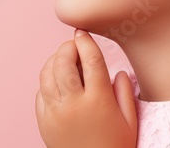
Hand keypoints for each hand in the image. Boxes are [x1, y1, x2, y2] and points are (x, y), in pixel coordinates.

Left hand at [35, 30, 137, 147]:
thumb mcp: (130, 121)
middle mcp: (74, 104)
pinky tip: (57, 80)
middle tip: (73, 44)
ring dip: (54, 61)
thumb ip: (124, 92)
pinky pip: (40, 92)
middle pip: (63, 62)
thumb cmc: (115, 146)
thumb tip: (116, 70)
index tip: (83, 33)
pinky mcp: (43, 120)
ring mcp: (55, 112)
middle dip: (67, 47)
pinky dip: (46, 80)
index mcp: (99, 101)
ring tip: (64, 59)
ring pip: (47, 74)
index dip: (85, 41)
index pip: (90, 60)